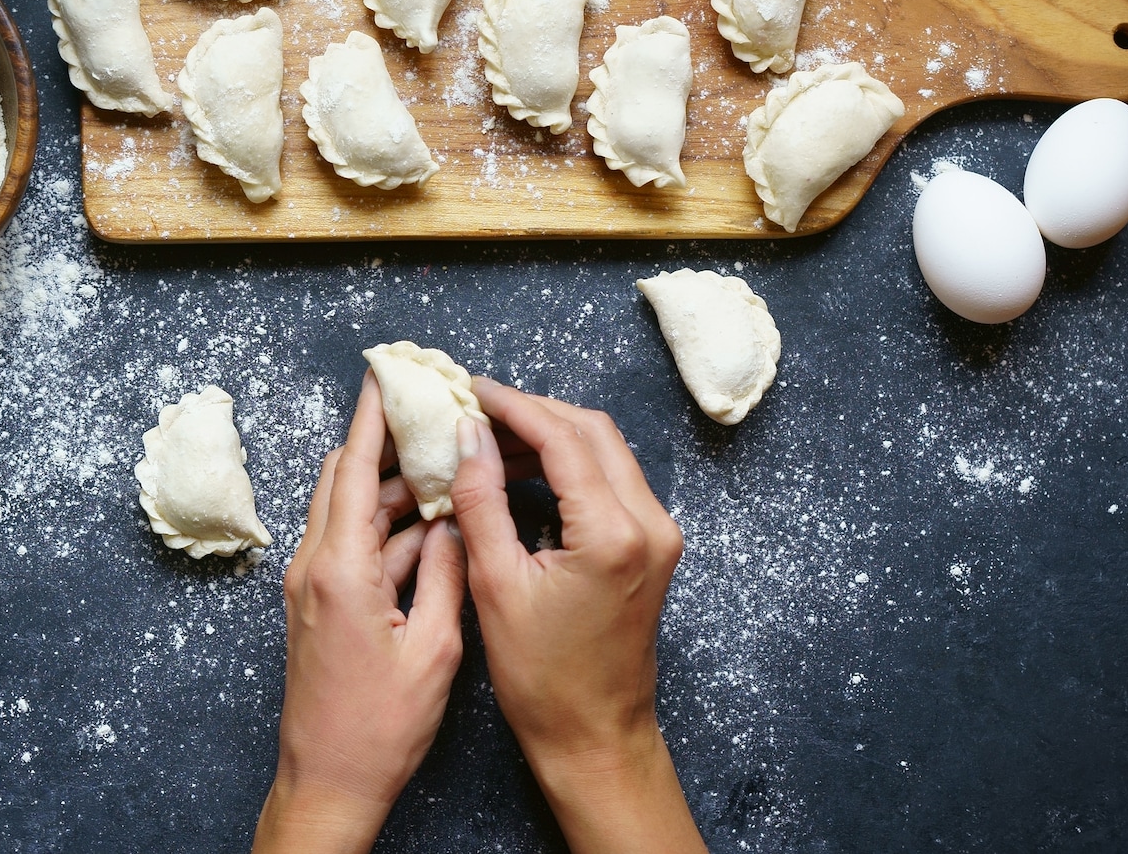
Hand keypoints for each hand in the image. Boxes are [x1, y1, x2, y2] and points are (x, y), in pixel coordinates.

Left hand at [252, 371, 466, 853]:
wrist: (328, 781)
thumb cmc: (379, 727)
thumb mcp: (434, 648)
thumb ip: (445, 573)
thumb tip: (455, 522)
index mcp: (341, 570)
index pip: (356, 469)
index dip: (372, 417)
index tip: (384, 372)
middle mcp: (315, 567)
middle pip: (346, 479)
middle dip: (386, 444)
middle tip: (429, 417)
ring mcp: (312, 586)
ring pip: (350, 511)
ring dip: (393, 490)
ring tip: (446, 473)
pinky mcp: (318, 605)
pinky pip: (351, 545)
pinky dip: (387, 528)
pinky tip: (430, 530)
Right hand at [451, 377, 705, 853]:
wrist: (595, 736)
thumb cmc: (542, 678)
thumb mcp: (495, 584)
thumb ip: (481, 500)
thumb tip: (467, 437)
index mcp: (613, 533)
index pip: (563, 438)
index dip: (513, 406)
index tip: (471, 390)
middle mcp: (649, 524)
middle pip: (592, 432)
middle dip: (533, 412)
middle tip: (477, 409)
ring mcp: (659, 534)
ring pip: (605, 451)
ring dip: (551, 435)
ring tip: (491, 437)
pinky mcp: (654, 546)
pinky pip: (612, 480)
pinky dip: (569, 464)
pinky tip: (523, 469)